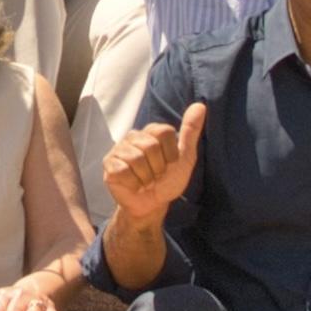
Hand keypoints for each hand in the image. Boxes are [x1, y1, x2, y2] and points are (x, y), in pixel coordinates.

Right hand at [100, 100, 206, 227]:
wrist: (152, 205)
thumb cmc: (168, 181)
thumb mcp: (185, 157)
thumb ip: (191, 131)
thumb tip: (200, 105)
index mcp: (151, 132)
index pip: (164, 132)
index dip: (171, 154)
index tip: (170, 164)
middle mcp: (134, 136)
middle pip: (150, 146)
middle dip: (158, 168)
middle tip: (156, 176)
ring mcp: (119, 149)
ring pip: (136, 159)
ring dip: (146, 178)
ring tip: (145, 181)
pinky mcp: (109, 164)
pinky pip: (123, 170)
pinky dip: (134, 183)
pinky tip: (134, 185)